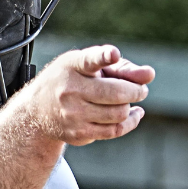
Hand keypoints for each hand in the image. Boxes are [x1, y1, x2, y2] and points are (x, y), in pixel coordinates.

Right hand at [25, 45, 155, 145]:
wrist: (37, 110)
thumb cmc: (71, 80)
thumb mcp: (88, 65)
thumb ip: (121, 67)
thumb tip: (150, 75)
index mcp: (73, 66)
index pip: (89, 60)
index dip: (103, 57)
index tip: (113, 54)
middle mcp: (70, 90)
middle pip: (116, 93)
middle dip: (136, 91)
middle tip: (141, 90)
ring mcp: (73, 115)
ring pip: (118, 114)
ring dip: (131, 107)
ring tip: (133, 100)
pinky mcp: (78, 134)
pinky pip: (114, 131)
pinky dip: (130, 122)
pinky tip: (133, 114)